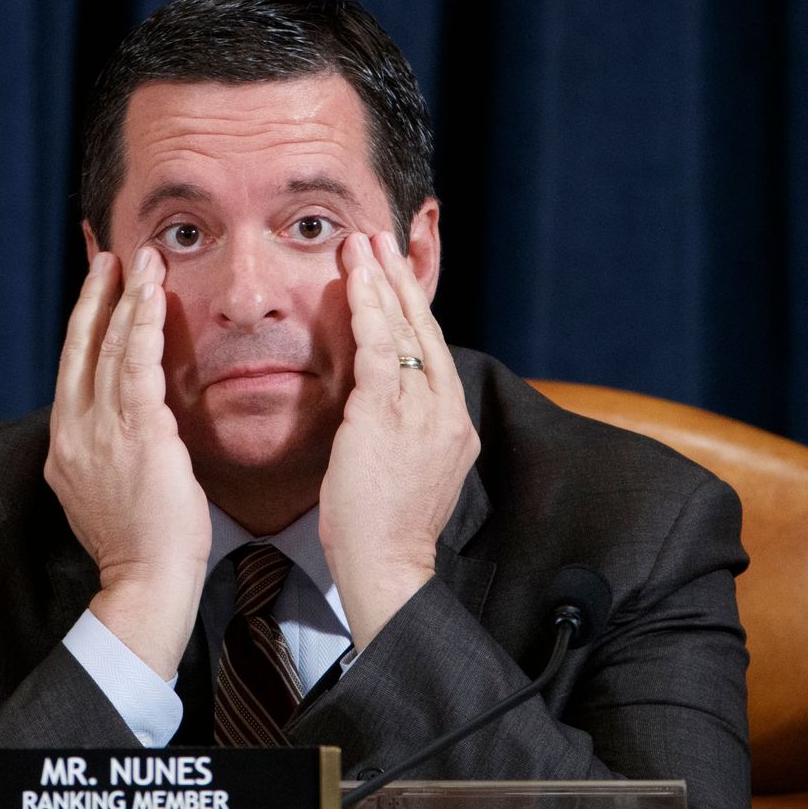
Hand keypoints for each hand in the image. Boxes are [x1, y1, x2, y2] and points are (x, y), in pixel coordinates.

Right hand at [45, 246, 210, 677]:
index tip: (93, 291)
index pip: (71, 371)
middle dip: (94, 297)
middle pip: (79, 347)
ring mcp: (99, 428)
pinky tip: (152, 291)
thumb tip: (120, 429)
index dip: (82, 326)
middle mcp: (72, 431)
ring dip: (124, 297)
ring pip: (107, 346)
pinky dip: (142, 321)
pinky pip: (135, 361)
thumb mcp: (106, 492)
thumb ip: (106, 453)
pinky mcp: (135, 429)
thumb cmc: (140, 546)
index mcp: (64, 446)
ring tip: (138, 259)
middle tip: (108, 256)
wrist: (146, 582)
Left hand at [318, 232, 479, 649]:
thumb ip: (405, 436)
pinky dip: (367, 310)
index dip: (416, 310)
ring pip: (404, 330)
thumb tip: (385, 413)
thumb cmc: (384, 532)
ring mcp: (422, 412)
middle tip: (382, 239)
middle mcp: (447, 412)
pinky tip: (353, 281)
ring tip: (363, 244)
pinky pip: (379, 348)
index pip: (435, 354)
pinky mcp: (387, 415)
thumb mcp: (408, 474)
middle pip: (426, 330)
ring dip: (380, 282)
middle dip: (402, 281)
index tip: (397, 277)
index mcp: (454, 427)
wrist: (386, 568)